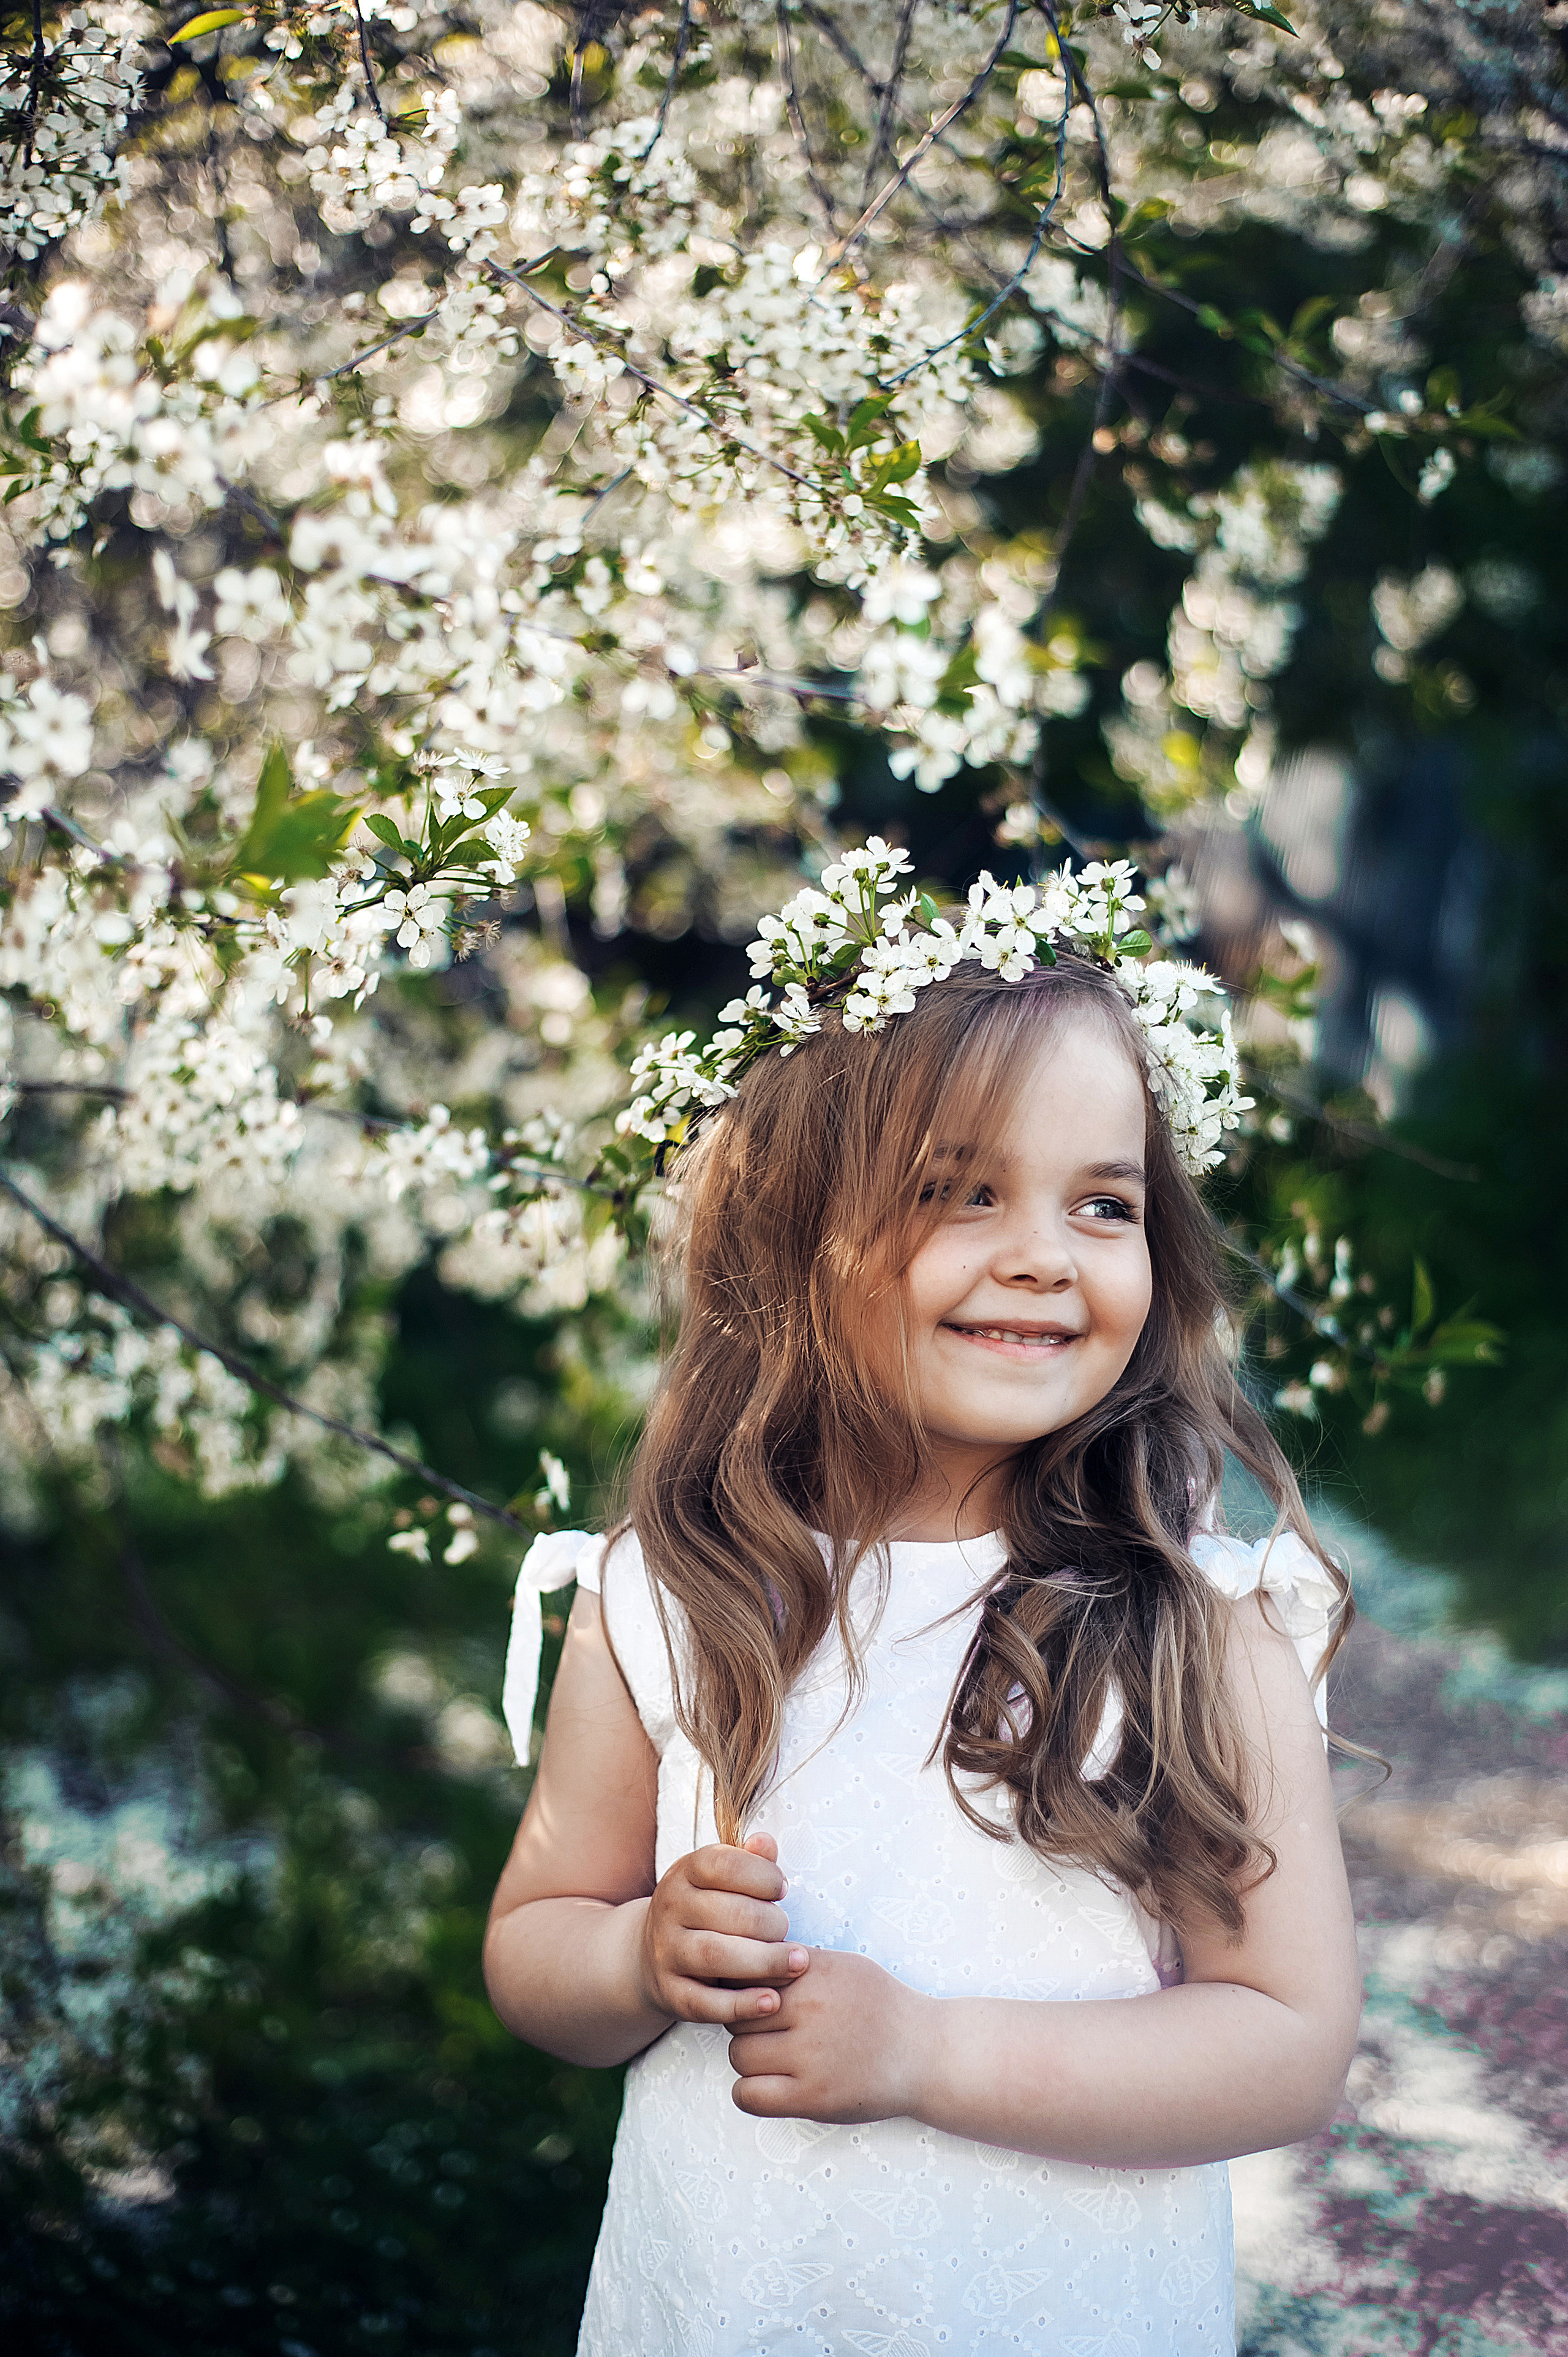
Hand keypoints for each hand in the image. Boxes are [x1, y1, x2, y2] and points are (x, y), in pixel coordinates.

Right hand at [638, 1831, 809, 2027]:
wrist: (652, 1954)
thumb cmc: (705, 1909)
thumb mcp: (719, 1879)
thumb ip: (747, 1861)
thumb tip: (765, 1843)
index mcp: (684, 1872)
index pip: (723, 1865)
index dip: (762, 1876)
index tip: (783, 1890)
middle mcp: (669, 1909)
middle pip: (727, 1913)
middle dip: (770, 1922)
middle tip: (789, 1931)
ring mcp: (666, 1953)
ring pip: (715, 1956)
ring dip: (764, 1961)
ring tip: (797, 1963)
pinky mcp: (670, 1993)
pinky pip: (706, 2003)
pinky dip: (742, 2005)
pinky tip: (772, 2001)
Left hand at [727, 1947, 927, 2123]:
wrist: (926, 2053)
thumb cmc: (881, 2007)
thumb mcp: (843, 1966)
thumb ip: (796, 1963)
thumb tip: (745, 1960)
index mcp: (815, 1973)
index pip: (746, 1975)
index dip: (744, 1990)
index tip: (755, 2001)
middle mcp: (810, 2010)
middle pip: (738, 2016)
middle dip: (746, 2024)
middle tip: (770, 2033)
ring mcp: (811, 2056)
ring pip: (739, 2055)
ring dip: (750, 2060)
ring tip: (775, 2059)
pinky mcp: (813, 2097)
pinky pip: (748, 2095)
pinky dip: (750, 2093)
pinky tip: (771, 2085)